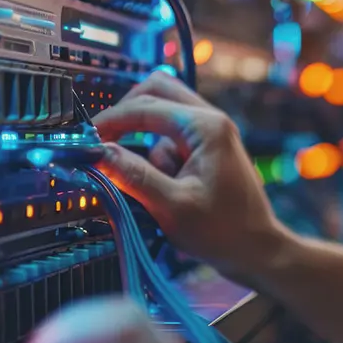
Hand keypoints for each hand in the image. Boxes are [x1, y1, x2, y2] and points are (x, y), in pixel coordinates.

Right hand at [92, 71, 294, 279]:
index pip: (146, 106)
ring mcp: (211, 133)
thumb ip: (133, 176)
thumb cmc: (223, 232)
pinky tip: (167, 191)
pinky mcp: (208, 149)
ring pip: (163, 115)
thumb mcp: (172, 206)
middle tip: (106, 141)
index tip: (86, 140)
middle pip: (158, 91)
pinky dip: (158, 157)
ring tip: (155, 187)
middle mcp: (211, 121)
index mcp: (206, 127)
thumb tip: (100, 152)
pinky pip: (172, 138)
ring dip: (146, 143)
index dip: (111, 120)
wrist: (257, 251)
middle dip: (127, 114)